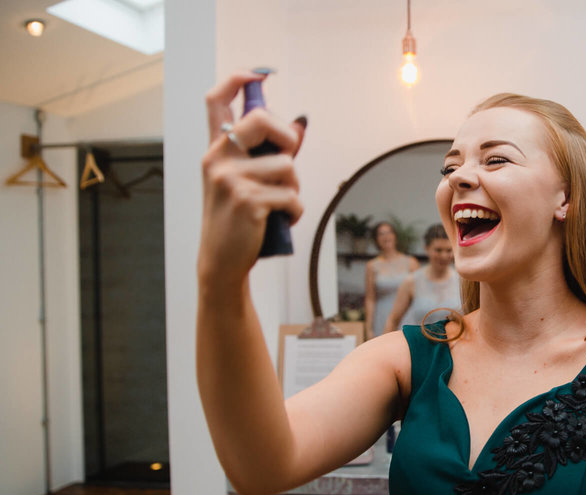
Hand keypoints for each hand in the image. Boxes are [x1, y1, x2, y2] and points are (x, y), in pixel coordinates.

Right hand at [198, 71, 306, 291]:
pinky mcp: (247, 201)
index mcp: (216, 150)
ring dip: (293, 187)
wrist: (221, 260)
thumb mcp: (244, 181)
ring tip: (278, 205)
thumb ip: (267, 153)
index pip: (216, 101)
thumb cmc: (238, 219)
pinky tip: (280, 220)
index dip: (236, 80)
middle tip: (289, 157)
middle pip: (262, 120)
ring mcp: (230, 179)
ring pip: (287, 165)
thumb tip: (301, 124)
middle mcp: (217, 158)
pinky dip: (294, 211)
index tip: (255, 74)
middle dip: (287, 137)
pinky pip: (291, 196)